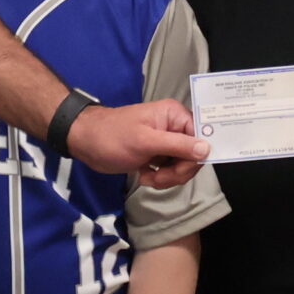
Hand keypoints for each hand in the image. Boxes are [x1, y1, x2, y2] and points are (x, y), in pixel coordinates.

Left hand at [66, 99, 208, 187]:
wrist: (86, 143)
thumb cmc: (112, 137)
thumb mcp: (145, 142)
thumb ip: (177, 145)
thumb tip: (207, 149)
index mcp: (175, 115)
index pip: (202, 136)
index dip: (196, 156)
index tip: (180, 169)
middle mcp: (175, 126)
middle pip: (195, 155)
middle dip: (178, 171)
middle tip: (158, 178)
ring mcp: (167, 141)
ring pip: (184, 165)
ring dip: (168, 177)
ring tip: (149, 177)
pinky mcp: (158, 154)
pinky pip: (171, 170)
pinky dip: (161, 177)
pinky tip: (145, 175)